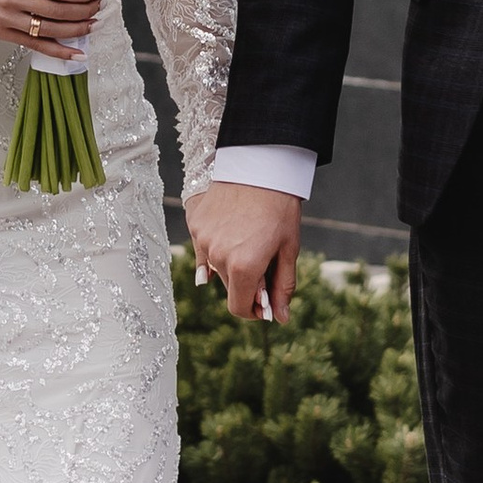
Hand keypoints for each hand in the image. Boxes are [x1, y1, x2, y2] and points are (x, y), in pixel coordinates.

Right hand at [0, 0, 101, 49]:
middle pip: (57, 11)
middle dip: (82, 11)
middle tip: (96, 8)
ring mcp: (8, 19)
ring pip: (49, 30)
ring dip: (75, 30)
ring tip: (91, 25)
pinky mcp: (4, 34)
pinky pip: (36, 46)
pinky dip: (58, 52)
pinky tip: (76, 54)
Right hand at [184, 177, 300, 325]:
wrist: (260, 164)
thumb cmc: (280, 208)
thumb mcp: (288, 249)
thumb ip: (282, 286)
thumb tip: (280, 317)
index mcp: (243, 267)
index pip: (239, 307)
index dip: (253, 309)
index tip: (264, 302)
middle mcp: (218, 257)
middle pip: (229, 286)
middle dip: (246, 280)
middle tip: (263, 258)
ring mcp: (203, 239)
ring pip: (215, 266)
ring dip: (230, 261)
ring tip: (248, 235)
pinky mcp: (195, 223)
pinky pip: (204, 245)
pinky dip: (217, 242)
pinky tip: (232, 224)